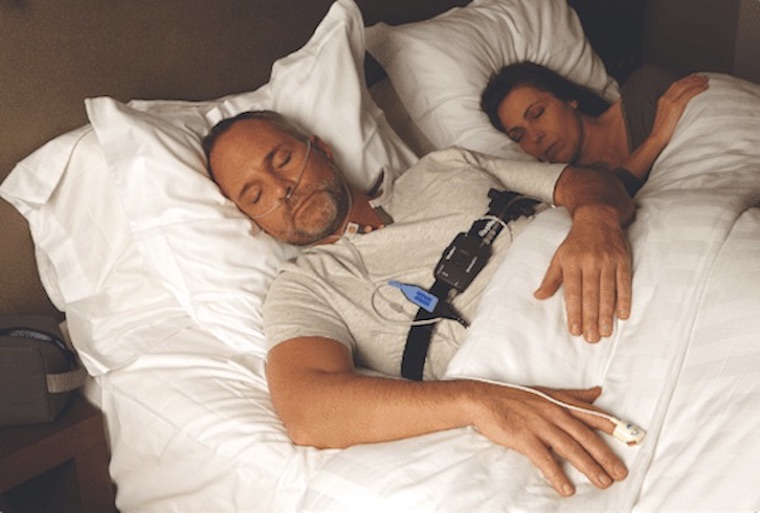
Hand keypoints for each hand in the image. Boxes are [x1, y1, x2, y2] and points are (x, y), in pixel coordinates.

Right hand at [473, 384, 627, 495]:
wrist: (482, 399)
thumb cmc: (515, 397)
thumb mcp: (547, 392)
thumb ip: (574, 396)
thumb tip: (599, 392)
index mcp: (560, 403)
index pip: (592, 416)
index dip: (614, 427)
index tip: (634, 439)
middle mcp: (553, 412)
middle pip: (585, 436)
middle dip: (605, 455)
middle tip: (621, 473)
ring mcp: (538, 424)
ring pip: (569, 448)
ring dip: (588, 466)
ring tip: (603, 482)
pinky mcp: (523, 437)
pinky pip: (544, 459)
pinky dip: (556, 474)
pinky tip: (567, 488)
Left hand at [534, 206, 631, 341]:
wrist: (598, 217)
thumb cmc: (576, 241)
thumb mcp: (559, 257)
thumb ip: (551, 279)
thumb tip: (538, 296)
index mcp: (572, 263)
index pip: (573, 293)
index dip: (574, 313)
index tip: (575, 331)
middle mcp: (590, 262)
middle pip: (591, 296)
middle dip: (591, 319)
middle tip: (592, 338)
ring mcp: (608, 261)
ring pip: (607, 292)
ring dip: (607, 314)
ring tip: (605, 332)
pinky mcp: (622, 260)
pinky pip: (624, 283)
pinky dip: (624, 300)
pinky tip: (623, 315)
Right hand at [650, 73, 708, 147]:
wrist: (657, 138)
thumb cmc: (663, 132)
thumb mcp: (666, 117)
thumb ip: (673, 109)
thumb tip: (684, 107)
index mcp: (662, 100)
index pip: (675, 85)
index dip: (686, 80)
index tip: (695, 77)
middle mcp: (665, 98)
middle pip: (681, 83)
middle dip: (693, 79)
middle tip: (703, 76)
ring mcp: (670, 102)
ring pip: (685, 86)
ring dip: (697, 82)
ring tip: (706, 80)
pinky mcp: (676, 106)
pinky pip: (689, 94)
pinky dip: (698, 89)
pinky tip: (705, 87)